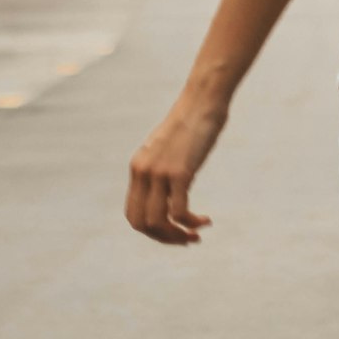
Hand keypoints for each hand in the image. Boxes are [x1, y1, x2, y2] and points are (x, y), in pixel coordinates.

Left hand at [125, 92, 226, 245]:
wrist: (203, 99)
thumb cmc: (191, 123)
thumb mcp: (167, 148)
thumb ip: (161, 168)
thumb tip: (166, 191)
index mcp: (138, 166)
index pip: (133, 214)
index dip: (151, 231)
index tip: (173, 231)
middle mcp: (144, 171)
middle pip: (141, 224)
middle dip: (163, 238)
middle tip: (185, 238)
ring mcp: (160, 172)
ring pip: (157, 223)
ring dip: (177, 236)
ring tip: (196, 235)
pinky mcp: (180, 172)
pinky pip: (179, 213)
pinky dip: (191, 223)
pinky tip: (205, 221)